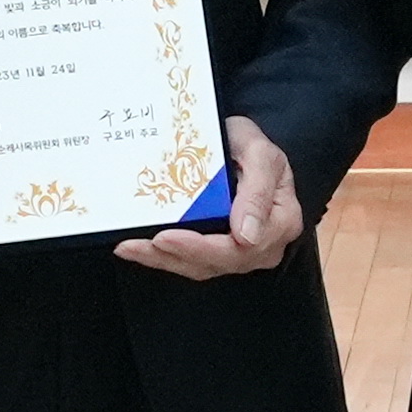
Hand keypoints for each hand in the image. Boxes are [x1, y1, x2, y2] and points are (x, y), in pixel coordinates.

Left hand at [120, 117, 305, 282]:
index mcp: (281, 221)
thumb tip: (247, 235)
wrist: (241, 145)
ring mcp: (240, 252)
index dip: (203, 247)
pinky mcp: (218, 251)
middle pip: (219, 262)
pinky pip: (191, 261)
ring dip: (162, 259)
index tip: (169, 236)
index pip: (242, 247)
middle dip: (177, 254)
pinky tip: (135, 248)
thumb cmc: (252, 146)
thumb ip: (258, 191)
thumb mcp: (261, 153)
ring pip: (200, 266)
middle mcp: (263, 245)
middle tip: (143, 242)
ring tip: (130, 247)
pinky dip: (162, 257)